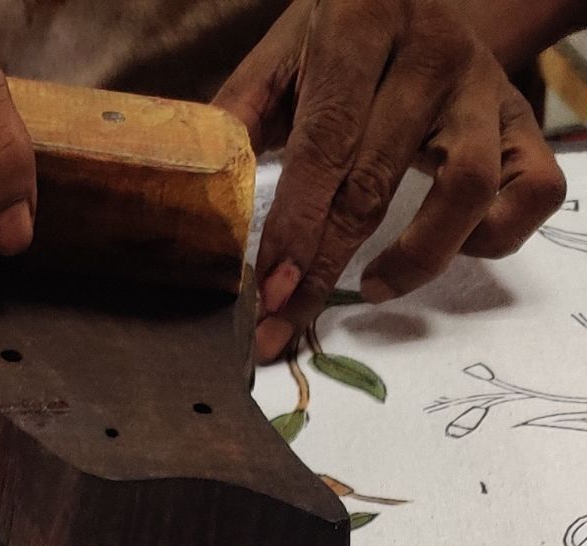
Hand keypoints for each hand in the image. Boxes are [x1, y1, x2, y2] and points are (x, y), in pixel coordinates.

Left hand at [214, 0, 565, 362]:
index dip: (295, 228)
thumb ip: (238, 120)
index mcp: (360, 27)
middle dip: (324, 269)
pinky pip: (533, 189)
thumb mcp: (279, 59)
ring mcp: (485, 89)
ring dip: (415, 258)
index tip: (268, 293)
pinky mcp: (523, 119)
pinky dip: (496, 235)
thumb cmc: (335, 40)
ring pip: (467, 190)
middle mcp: (431, 55)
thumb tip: (203, 205)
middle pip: (376, 183)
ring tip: (371, 285)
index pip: (323, 148)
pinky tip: (450, 249)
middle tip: (286, 325)